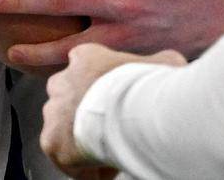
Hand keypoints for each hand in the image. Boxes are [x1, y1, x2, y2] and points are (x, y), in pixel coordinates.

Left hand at [41, 43, 185, 175]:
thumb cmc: (148, 87)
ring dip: (82, 136)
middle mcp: (62, 82)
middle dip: (85, 110)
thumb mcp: (165, 64)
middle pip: (68, 96)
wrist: (133, 114)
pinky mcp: (51, 142)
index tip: (117, 97)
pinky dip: (81, 165)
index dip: (102, 83)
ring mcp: (53, 113)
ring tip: (109, 148)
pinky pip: (63, 157)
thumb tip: (172, 63)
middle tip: (111, 125)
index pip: (84, 63)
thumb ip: (160, 62)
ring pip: (62, 126)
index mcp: (85, 58)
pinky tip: (104, 166)